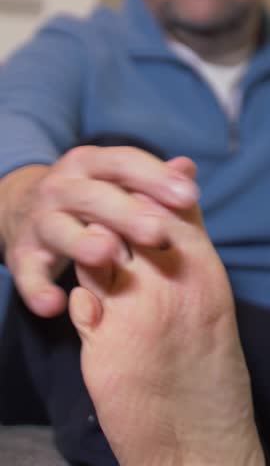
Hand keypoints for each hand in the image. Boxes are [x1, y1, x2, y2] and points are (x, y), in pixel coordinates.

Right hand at [0, 146, 197, 316]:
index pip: (123, 163)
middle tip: (158, 232)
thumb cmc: (88, 199)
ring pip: (58, 229)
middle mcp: (61, 188)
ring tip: (108, 254)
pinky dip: (38, 290)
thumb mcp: (115, 182)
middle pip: (93, 196)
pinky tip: (54, 305)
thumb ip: (151, 179)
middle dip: (127, 213)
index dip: (156, 178)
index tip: (190, 197)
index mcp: (89, 165)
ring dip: (81, 242)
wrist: (28, 210)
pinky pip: (28, 274)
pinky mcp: (23, 255)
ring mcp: (40, 221)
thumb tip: (187, 168)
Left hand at [70, 203, 263, 465]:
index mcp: (200, 264)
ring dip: (91, 259)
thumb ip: (189, 232)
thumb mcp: (208, 286)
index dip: (136, 200)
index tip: (127, 209)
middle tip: (108, 237)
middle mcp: (168, 280)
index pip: (159, 203)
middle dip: (109, 219)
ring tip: (106, 279)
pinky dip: (82, 298)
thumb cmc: (205, 355)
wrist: (198, 428)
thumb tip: (182, 174)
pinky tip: (97, 313)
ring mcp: (134, 308)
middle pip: (122, 219)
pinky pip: (79, 297)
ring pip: (94, 253)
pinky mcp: (103, 340)